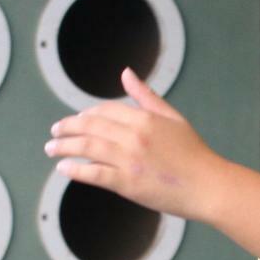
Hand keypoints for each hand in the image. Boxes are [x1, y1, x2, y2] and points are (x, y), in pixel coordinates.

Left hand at [44, 69, 230, 219]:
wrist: (209, 186)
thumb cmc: (194, 154)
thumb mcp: (173, 118)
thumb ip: (146, 96)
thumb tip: (125, 73)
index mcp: (145, 118)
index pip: (104, 110)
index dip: (86, 114)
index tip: (76, 121)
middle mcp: (134, 136)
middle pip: (90, 126)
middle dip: (67, 127)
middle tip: (54, 132)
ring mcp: (129, 160)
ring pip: (86, 147)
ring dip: (64, 147)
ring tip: (51, 149)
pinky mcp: (127, 183)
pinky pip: (93, 173)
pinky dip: (75, 169)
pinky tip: (63, 168)